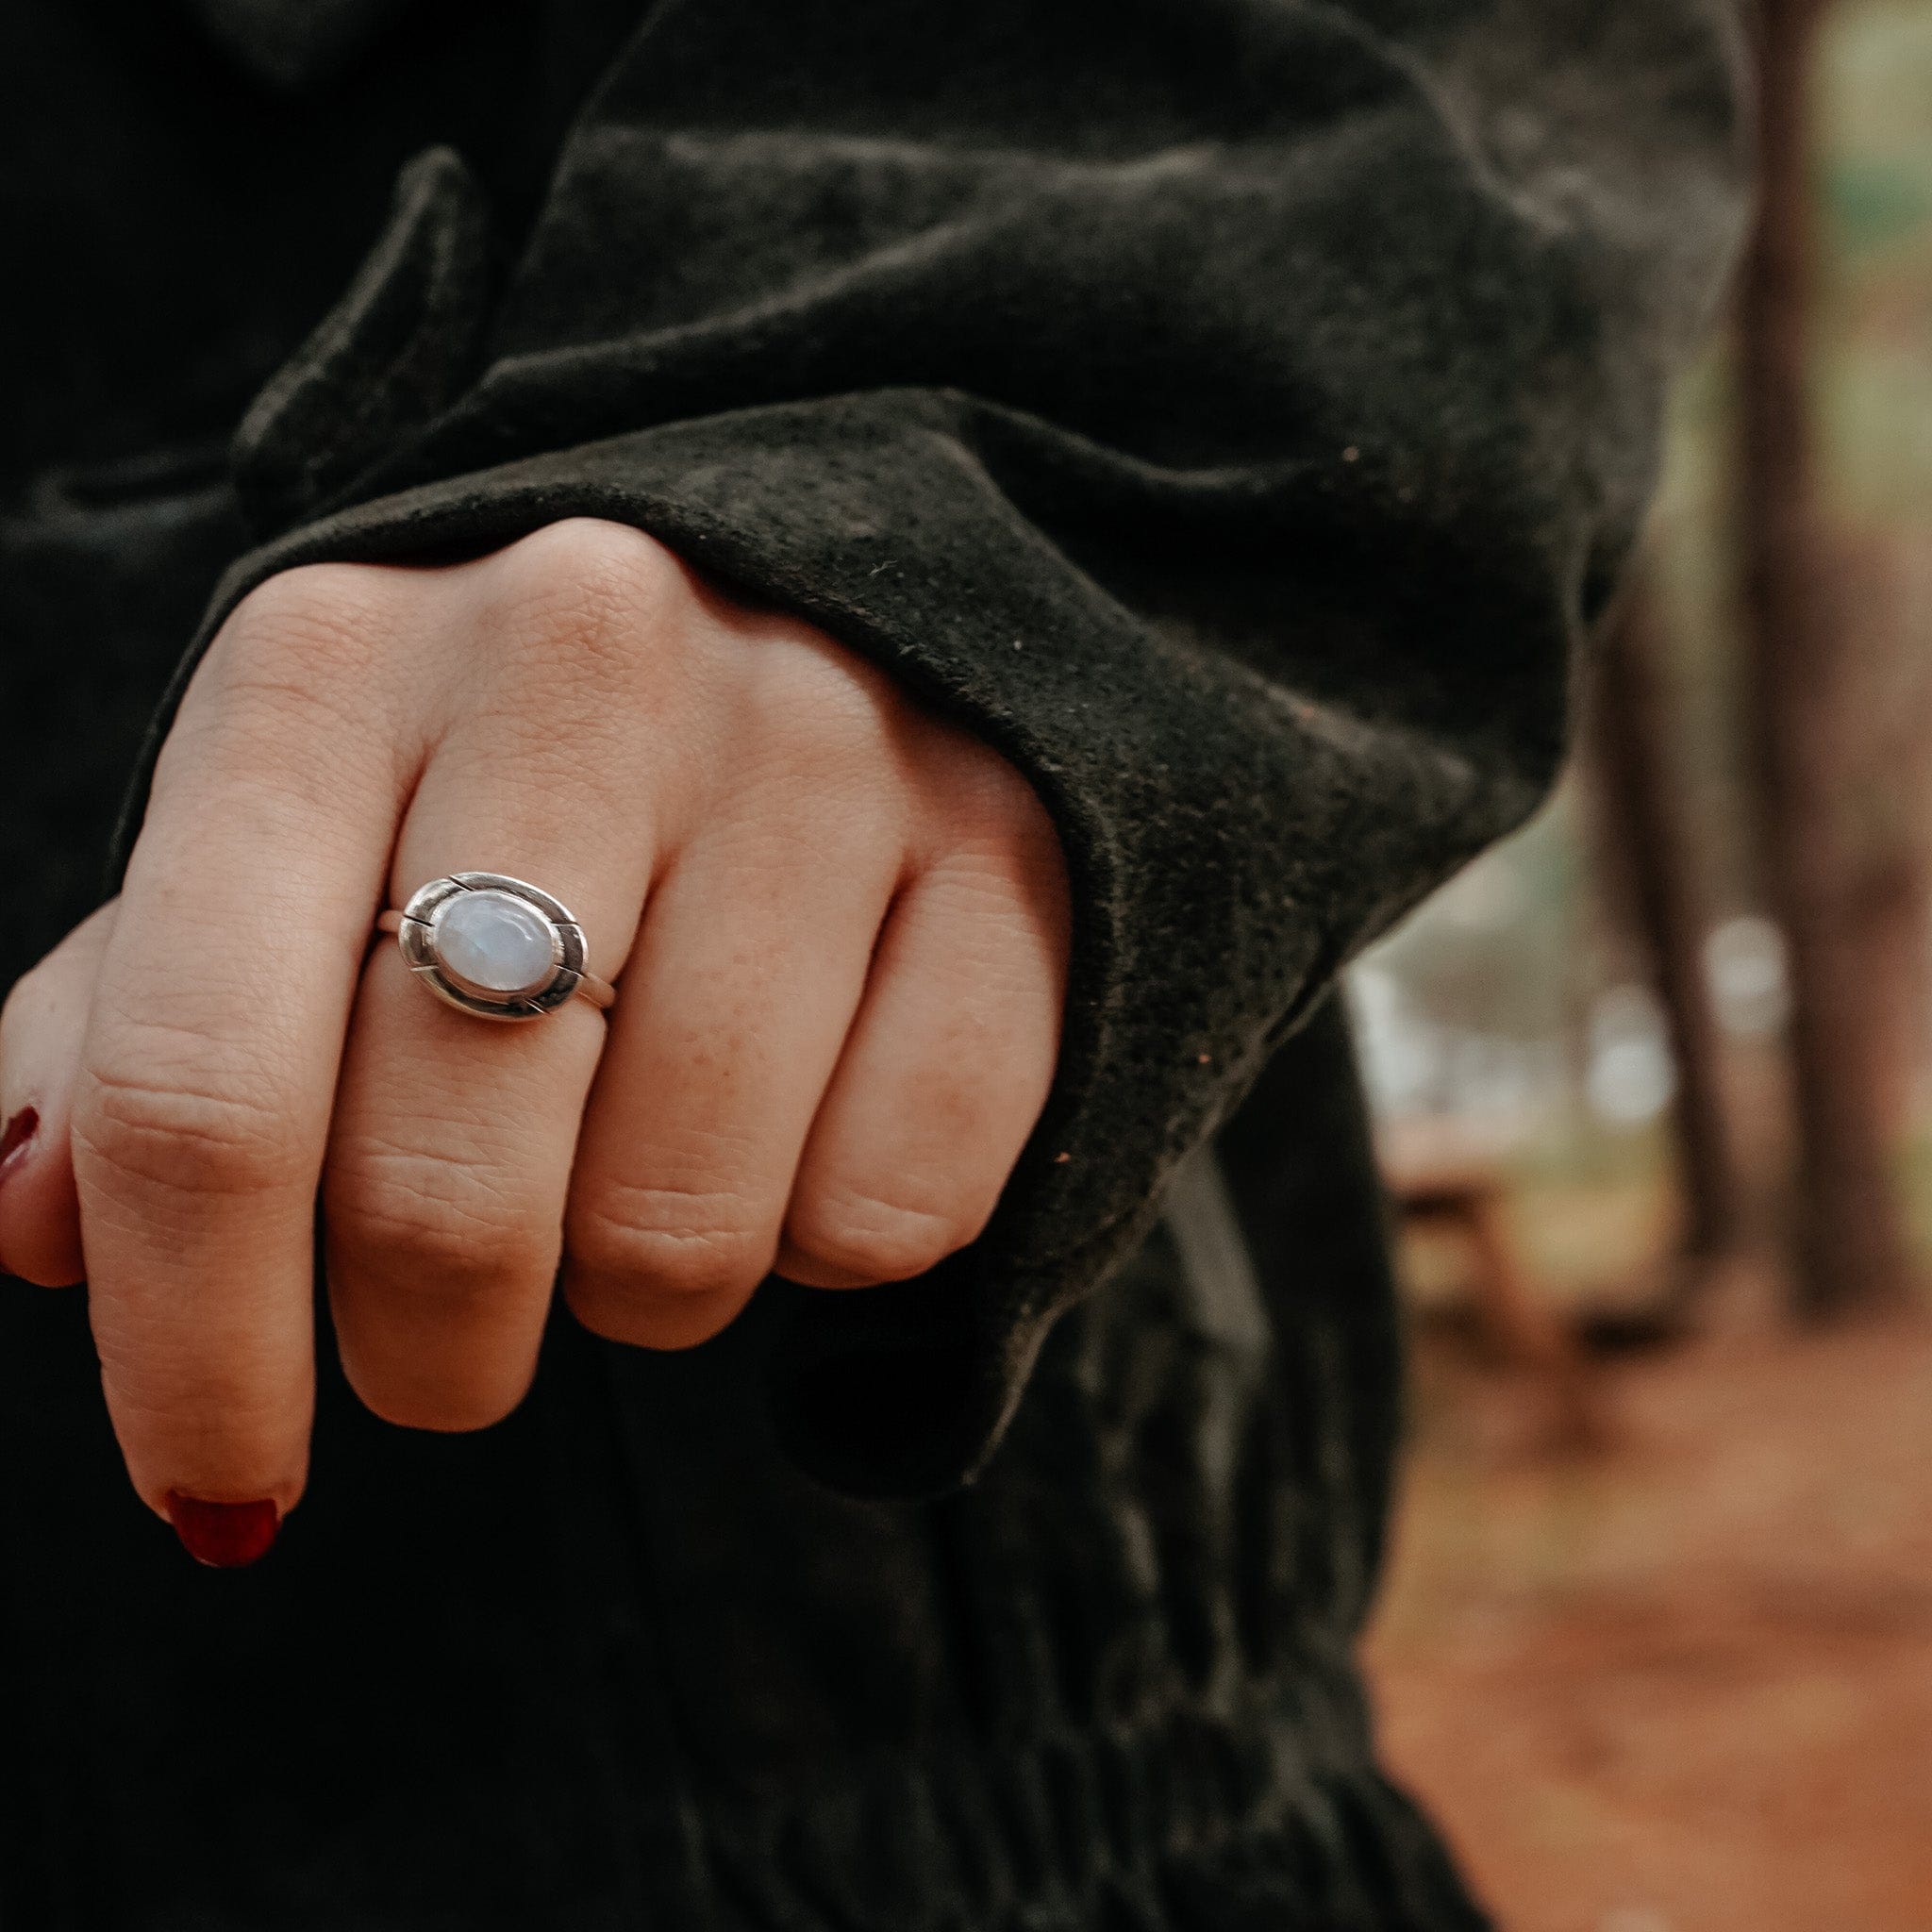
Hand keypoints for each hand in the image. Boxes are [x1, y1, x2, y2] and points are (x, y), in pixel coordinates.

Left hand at [0, 520, 1068, 1556]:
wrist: (841, 599)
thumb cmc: (516, 763)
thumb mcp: (299, 832)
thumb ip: (144, 1016)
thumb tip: (31, 1231)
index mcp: (332, 663)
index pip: (202, 1081)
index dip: (192, 1351)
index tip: (219, 1494)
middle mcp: (583, 662)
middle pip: (441, 1189)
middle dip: (430, 1353)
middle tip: (454, 1342)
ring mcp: (818, 746)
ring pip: (682, 1229)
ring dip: (641, 1290)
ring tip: (647, 1183)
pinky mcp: (1006, 849)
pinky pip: (890, 1207)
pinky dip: (826, 1241)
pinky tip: (806, 1128)